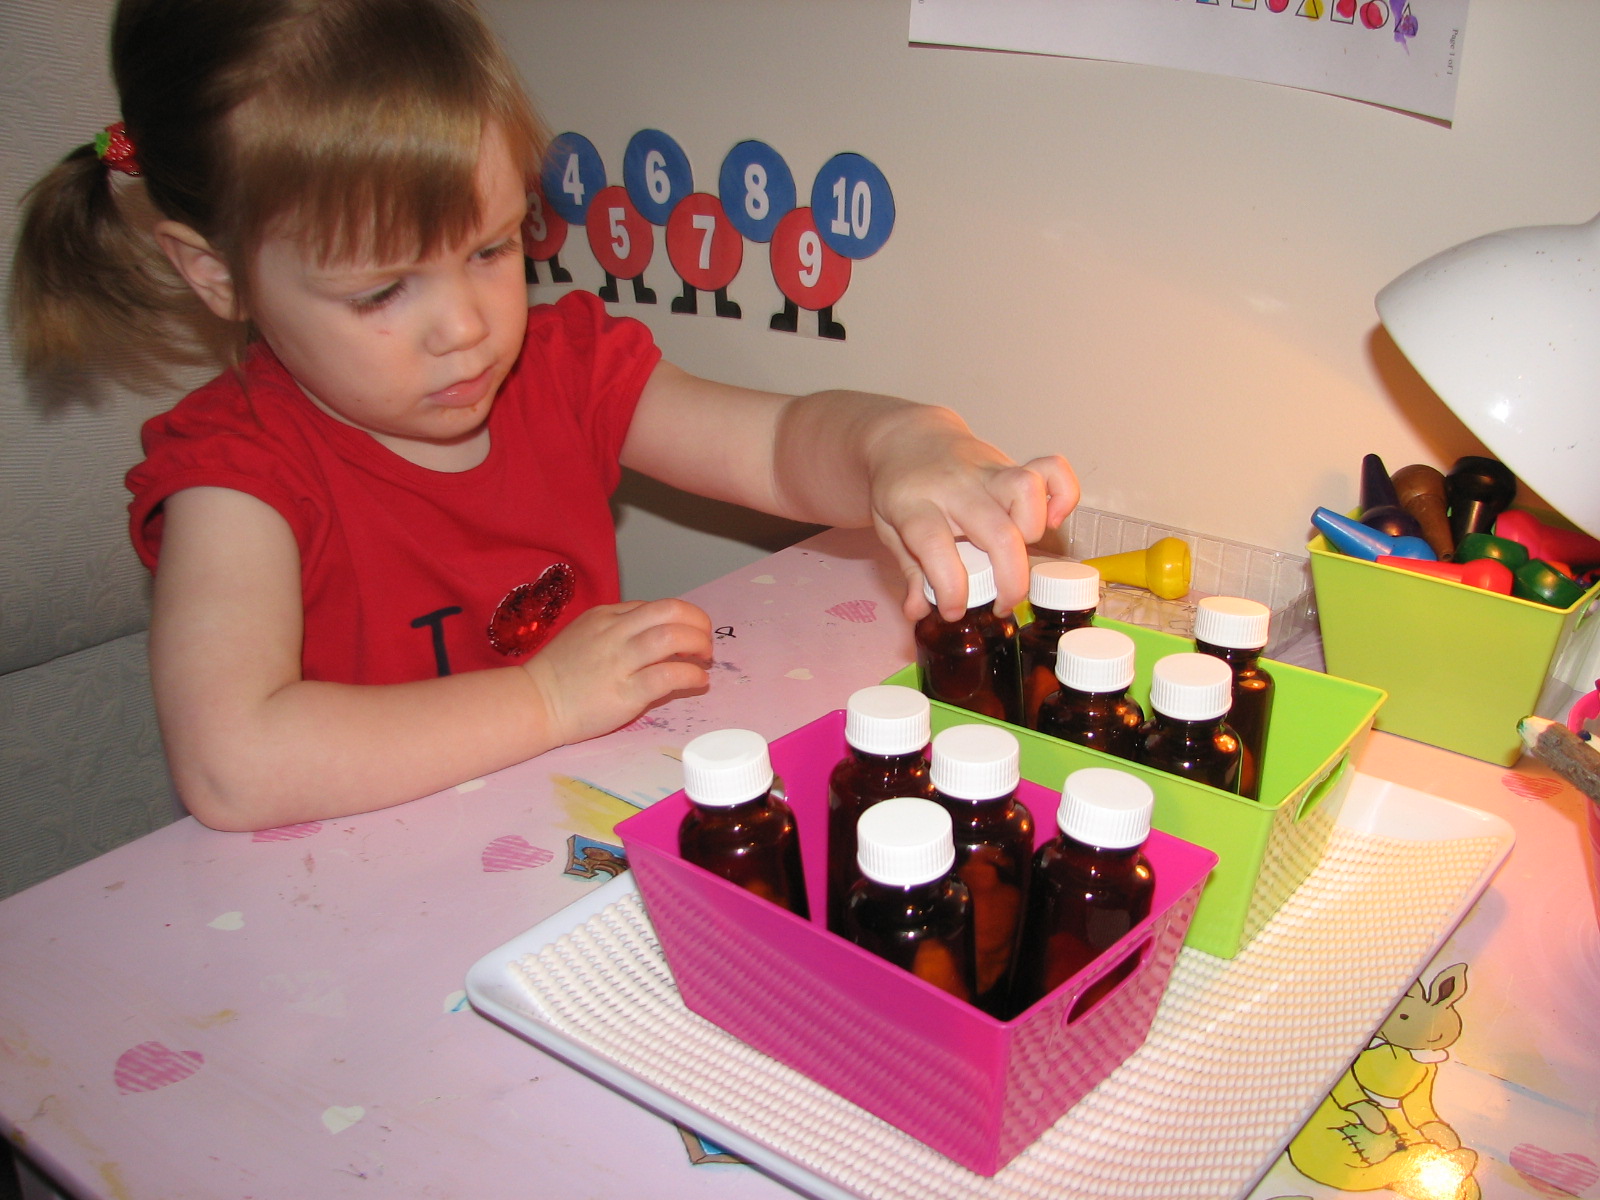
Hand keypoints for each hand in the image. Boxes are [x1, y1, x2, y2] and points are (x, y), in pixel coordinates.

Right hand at [520, 599, 713, 746]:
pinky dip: (691, 674)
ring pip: (671, 637)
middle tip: (705, 641)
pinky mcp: (625, 693)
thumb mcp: (585, 635)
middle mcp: (614, 633)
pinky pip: (668, 675)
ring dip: (698, 644)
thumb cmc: (560, 675)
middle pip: (670, 611)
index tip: (691, 632)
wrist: (533, 704)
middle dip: (698, 622)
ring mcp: (619, 662)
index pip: (655, 606)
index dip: (681, 617)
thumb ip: (618, 630)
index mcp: (605, 616)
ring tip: (705, 658)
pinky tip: (699, 680)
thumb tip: (659, 634)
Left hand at [865, 409, 1077, 620]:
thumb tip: (919, 612)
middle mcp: (955, 486)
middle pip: (997, 531)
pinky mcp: (1012, 463)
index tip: (954, 611)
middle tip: (1002, 603)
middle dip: (1010, 580)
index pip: (934, 545)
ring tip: (1018, 555)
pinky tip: (1053, 521)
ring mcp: (987, 471)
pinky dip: (1064, 495)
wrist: (909, 437)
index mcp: (915, 504)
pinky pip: (1052, 469)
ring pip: (1027, 492)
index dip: (950, 587)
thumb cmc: (902, 490)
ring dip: (1033, 533)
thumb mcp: (890, 531)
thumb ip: (910, 571)